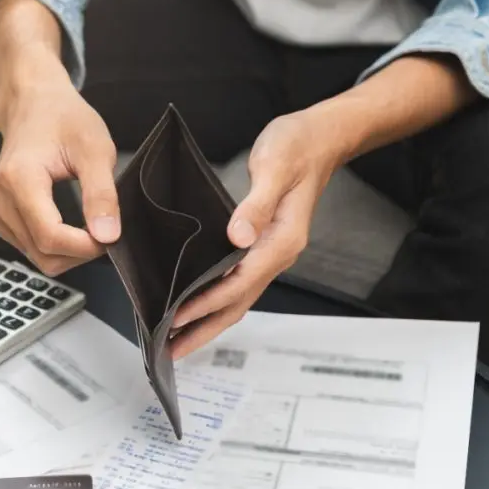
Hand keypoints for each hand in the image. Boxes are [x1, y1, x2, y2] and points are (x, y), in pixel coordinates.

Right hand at [0, 83, 120, 275]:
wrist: (34, 105)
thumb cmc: (64, 119)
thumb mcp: (96, 150)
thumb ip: (102, 195)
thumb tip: (107, 236)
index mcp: (19, 179)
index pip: (50, 237)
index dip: (85, 247)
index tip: (111, 237)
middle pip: (43, 254)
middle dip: (79, 252)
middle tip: (104, 228)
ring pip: (37, 257)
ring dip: (68, 251)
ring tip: (87, 221)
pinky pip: (29, 249)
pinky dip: (54, 246)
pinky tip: (67, 223)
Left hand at [169, 109, 345, 359]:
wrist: (319, 139)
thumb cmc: (296, 147)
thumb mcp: (274, 167)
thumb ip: (256, 204)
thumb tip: (238, 236)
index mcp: (282, 240)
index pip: (240, 282)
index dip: (207, 302)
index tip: (176, 316)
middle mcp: (279, 253)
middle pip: (239, 303)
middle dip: (204, 328)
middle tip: (169, 349)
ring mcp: (272, 253)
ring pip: (238, 298)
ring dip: (208, 321)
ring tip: (175, 338)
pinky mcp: (263, 246)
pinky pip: (238, 282)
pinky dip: (216, 300)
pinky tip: (196, 304)